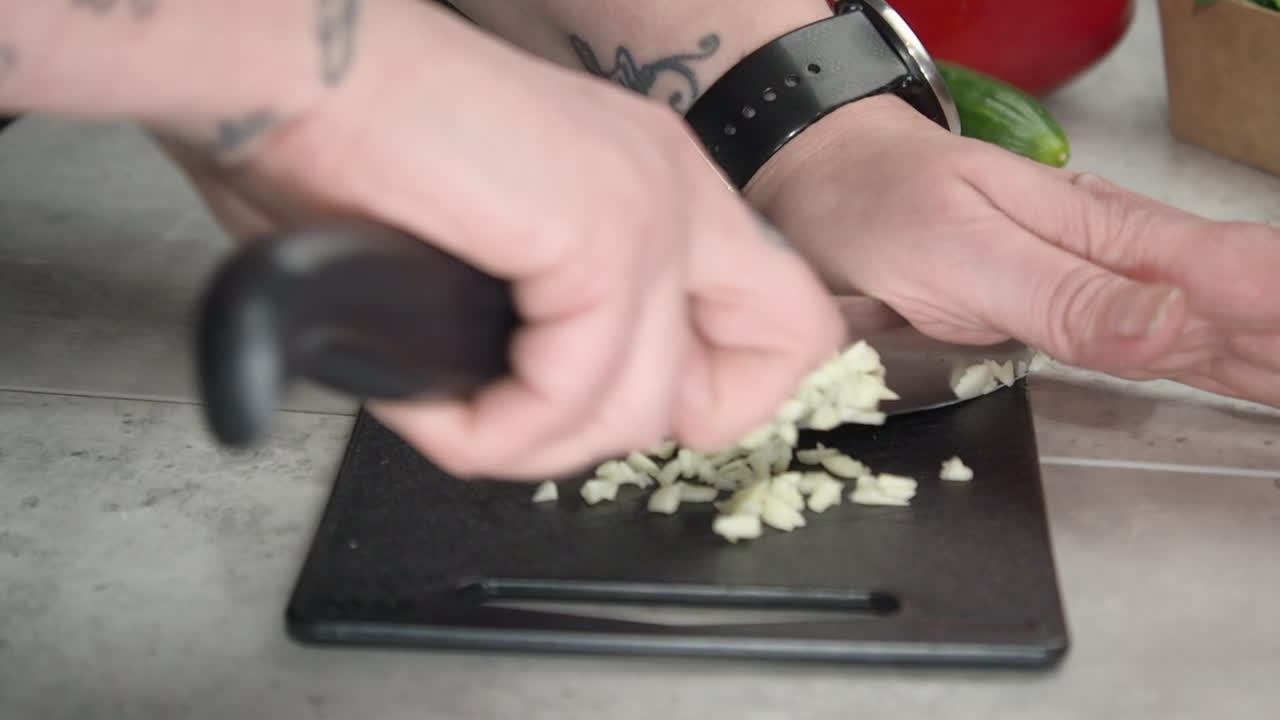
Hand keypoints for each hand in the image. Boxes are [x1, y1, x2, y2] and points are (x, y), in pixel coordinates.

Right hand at [160, 2, 843, 477]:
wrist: (292, 70)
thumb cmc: (357, 148)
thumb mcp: (501, 252)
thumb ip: (559, 324)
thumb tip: (553, 409)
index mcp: (660, 186)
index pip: (783, 321)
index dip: (709, 395)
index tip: (604, 401)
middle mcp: (674, 189)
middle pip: (772, 360)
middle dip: (643, 427)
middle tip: (531, 418)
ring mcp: (647, 208)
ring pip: (642, 410)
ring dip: (531, 445)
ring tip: (454, 417)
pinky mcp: (595, 233)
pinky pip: (569, 398)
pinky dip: (494, 433)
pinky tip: (435, 405)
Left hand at [748, 95, 1279, 406]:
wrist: (822, 182)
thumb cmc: (879, 205)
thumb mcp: (963, 253)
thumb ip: (1064, 296)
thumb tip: (1169, 327)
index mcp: (1105, 234)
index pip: (1227, 274)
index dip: (1276, 310)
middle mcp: (1113, 257)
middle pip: (1234, 305)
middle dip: (1278, 339)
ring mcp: (1091, 284)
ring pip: (1209, 327)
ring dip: (1265, 350)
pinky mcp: (1062, 310)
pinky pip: (1160, 344)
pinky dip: (1222, 358)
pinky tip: (1255, 372)